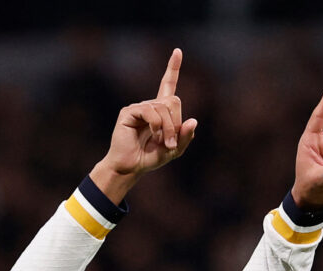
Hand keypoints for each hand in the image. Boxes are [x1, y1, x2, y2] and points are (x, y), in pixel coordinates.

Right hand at [90, 49, 198, 202]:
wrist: (130, 167)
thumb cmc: (150, 157)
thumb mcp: (174, 150)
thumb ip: (185, 137)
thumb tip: (194, 120)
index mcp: (161, 110)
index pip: (168, 85)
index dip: (173, 68)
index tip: (177, 51)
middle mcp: (150, 105)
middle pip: (173, 101)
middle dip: (176, 122)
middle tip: (172, 142)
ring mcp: (139, 107)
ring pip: (163, 108)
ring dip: (168, 128)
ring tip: (163, 143)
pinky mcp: (129, 112)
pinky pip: (150, 111)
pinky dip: (156, 125)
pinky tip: (152, 136)